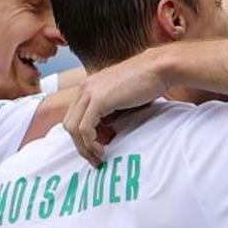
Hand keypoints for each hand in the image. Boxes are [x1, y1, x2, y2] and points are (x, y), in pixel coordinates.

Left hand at [63, 51, 164, 165]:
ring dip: (84, 148)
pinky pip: (85, 128)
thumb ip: (110, 112)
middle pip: (69, 124)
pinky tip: (102, 149)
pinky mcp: (98, 100)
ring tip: (98, 158)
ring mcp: (89, 93)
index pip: (74, 116)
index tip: (97, 148)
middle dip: (80, 145)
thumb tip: (105, 132)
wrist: (158, 69)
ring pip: (73, 128)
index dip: (82, 136)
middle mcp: (84, 88)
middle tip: (95, 159)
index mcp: (88, 87)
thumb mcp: (122, 99)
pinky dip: (91, 143)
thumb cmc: (147, 83)